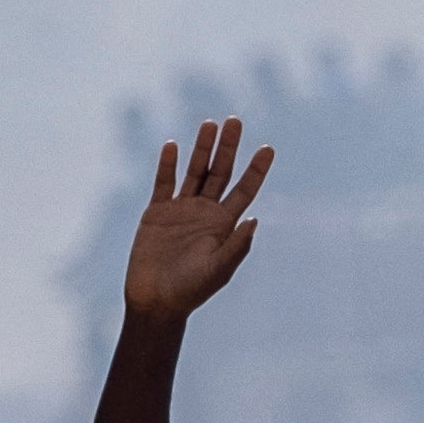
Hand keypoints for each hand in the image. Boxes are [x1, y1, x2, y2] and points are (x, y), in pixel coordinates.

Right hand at [123, 114, 270, 320]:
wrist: (155, 302)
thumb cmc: (190, 291)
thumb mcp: (217, 270)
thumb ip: (236, 246)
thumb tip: (255, 218)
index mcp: (224, 224)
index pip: (244, 190)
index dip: (256, 169)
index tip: (268, 148)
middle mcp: (205, 212)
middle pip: (220, 172)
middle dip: (228, 147)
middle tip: (235, 120)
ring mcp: (181, 209)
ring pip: (194, 171)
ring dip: (202, 148)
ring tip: (210, 124)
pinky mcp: (157, 212)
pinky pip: (164, 183)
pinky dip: (167, 164)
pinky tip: (172, 145)